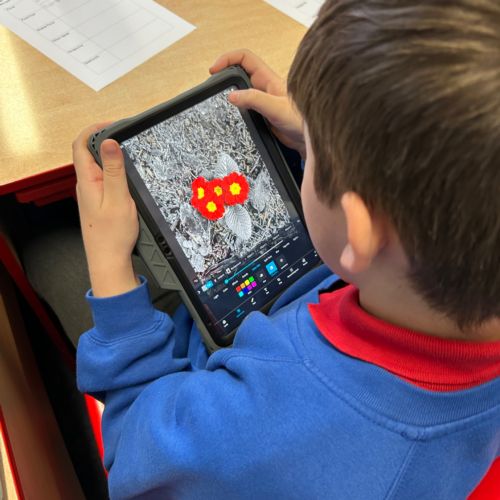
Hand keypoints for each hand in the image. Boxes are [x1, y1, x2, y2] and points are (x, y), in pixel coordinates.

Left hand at [73, 124, 138, 296]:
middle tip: (127, 135)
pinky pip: (104, 179)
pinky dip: (115, 171)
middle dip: (106, 139)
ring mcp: (91, 194)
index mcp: (87, 181)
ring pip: (98, 167)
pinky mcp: (99, 202)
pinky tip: (128, 177)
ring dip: (111, 156)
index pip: (81, 145)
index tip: (114, 124)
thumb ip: (114, 170)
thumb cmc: (113, 235)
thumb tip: (109, 143)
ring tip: (131, 153)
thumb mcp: (118, 199)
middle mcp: (86, 185)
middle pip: (89, 153)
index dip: (94, 129)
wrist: (108, 260)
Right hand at [210, 49, 304, 157]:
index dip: (228, 59)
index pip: (244, 58)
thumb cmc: (301, 121)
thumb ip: (255, 100)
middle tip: (212, 84)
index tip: (214, 69)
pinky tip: (231, 115)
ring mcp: (262, 101)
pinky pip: (244, 107)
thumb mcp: (276, 108)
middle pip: (239, 72)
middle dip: (224, 75)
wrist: (309, 140)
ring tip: (216, 98)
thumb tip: (232, 96)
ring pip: (240, 90)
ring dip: (229, 92)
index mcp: (268, 79)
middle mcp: (264, 88)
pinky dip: (235, 108)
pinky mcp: (262, 115)